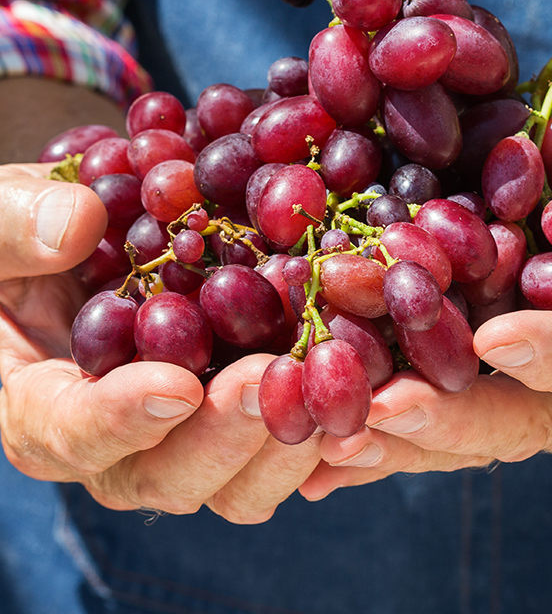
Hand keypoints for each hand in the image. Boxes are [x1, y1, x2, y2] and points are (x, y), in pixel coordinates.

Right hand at [0, 163, 319, 522]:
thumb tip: (75, 226)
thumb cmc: (22, 236)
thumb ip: (14, 226)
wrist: (84, 243)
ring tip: (331, 383)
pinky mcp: (241, 412)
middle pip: (166, 477)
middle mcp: (118, 438)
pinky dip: (322, 425)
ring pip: (236, 481)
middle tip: (273, 375)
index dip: (120, 422)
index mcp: (41, 400)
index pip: (67, 434)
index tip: (177, 386)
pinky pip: (283, 445)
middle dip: (224, 435)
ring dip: (287, 442)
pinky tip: (360, 382)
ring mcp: (186, 432)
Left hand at [299, 143, 551, 500]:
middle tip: (368, 418)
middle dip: (444, 419)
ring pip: (455, 417)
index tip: (501, 339)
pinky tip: (308, 408)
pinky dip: (368, 397)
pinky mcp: (481, 359)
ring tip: (315, 431)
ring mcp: (529, 383)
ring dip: (386, 425)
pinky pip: (422, 387)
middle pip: (513, 417)